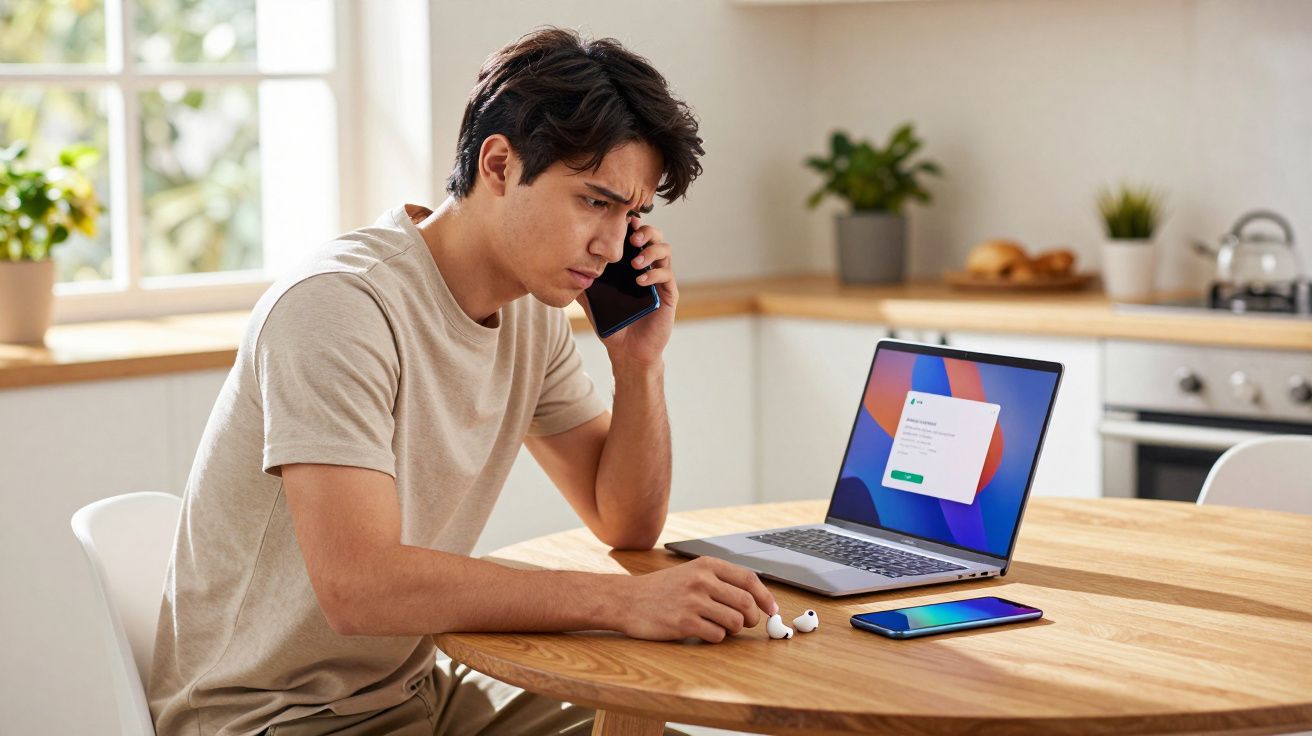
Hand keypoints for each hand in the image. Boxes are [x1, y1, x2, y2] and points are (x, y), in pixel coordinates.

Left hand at [579, 215, 676, 368]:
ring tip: (635, 262)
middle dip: (646, 231)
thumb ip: (582, 285)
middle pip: (655, 236)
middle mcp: (648, 267)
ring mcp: (660, 280)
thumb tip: (564, 268)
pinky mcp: (669, 295)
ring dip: (651, 251)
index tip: (621, 221)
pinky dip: (654, 274)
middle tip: (632, 238)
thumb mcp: (592, 303)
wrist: (628, 351)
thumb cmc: (612, 325)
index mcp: (631, 264)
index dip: (631, 224)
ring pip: (665, 250)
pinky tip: (640, 280)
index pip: (635, 235)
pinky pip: (667, 276)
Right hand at [614, 557, 778, 642]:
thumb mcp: (690, 573)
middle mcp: (702, 580)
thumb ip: (719, 580)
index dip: (766, 597)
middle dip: (751, 618)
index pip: (749, 579)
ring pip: (735, 622)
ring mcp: (693, 602)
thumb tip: (755, 598)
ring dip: (733, 629)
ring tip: (719, 626)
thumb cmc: (661, 589)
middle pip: (746, 603)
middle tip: (745, 623)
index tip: (772, 610)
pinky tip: (702, 631)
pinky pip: (717, 636)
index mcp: (706, 565)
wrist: (627, 600)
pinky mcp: (684, 623)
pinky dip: (716, 638)